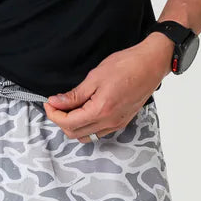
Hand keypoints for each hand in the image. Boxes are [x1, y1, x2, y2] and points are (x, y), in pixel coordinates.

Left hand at [44, 33, 173, 141]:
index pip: (68, 123)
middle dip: (61, 120)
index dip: (54, 114)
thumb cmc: (126, 66)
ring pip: (87, 136)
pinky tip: (85, 110)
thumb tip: (55, 102)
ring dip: (74, 125)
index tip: (49, 103)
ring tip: (70, 108)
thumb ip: (74, 95)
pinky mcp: (122, 121)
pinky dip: (87, 126)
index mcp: (100, 111)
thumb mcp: (95, 77)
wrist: (151, 64)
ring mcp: (117, 124)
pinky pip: (99, 132)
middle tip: (57, 104)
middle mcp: (109, 122)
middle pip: (75, 133)